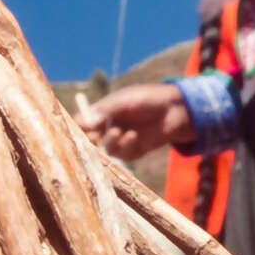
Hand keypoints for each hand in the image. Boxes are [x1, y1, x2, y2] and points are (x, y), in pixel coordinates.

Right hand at [79, 83, 193, 159]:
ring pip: (104, 150)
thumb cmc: (148, 99)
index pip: (82, 122)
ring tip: (117, 132)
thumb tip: (84, 123)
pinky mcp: (132, 151)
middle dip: (90, 140)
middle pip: (89, 140)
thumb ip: (105, 111)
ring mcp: (120, 140)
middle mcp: (108, 127)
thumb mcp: (124, 100)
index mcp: (103, 112)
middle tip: (94, 137)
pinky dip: (125, 146)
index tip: (81, 129)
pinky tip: (134, 136)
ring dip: (108, 142)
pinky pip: (122, 155)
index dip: (78, 127)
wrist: (176, 109)